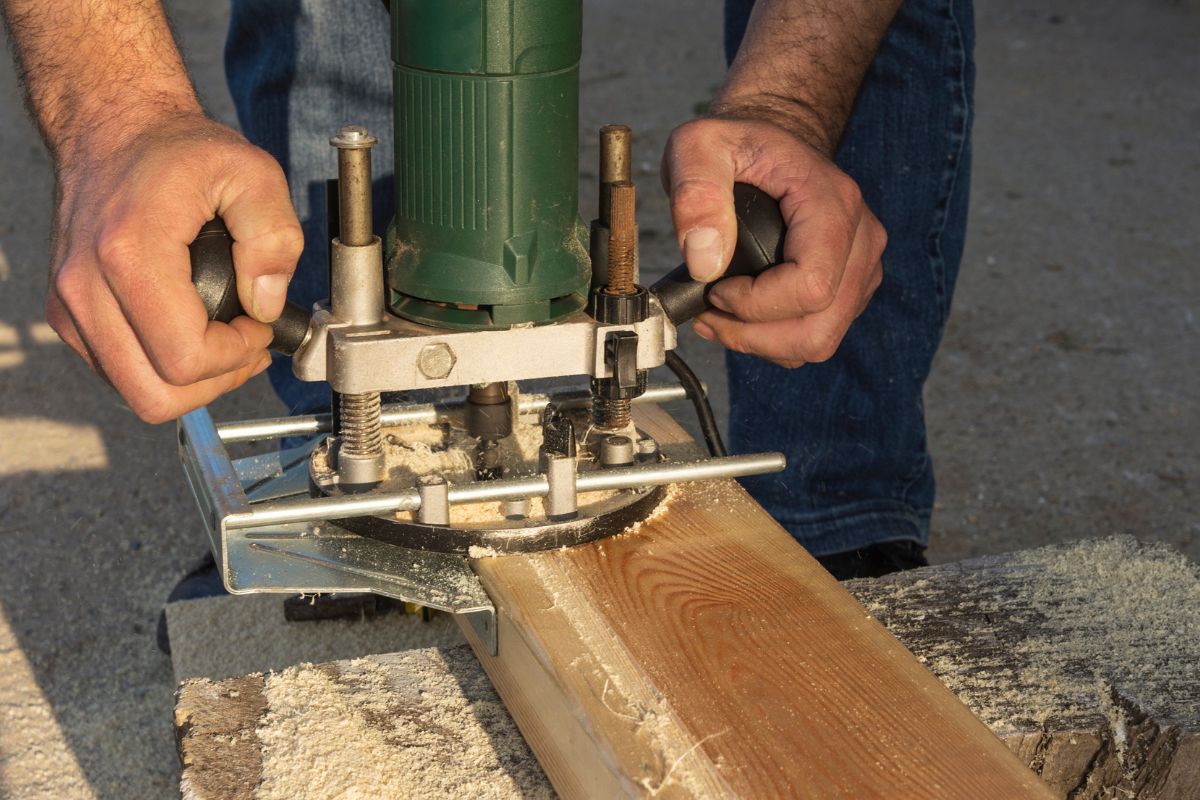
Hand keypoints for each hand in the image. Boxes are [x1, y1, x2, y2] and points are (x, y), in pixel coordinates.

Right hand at [46, 112, 302, 421]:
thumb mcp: (252, 173)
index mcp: (130, 253)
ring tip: (224, 342)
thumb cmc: (179, 151)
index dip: (235, 356)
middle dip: (215, 381)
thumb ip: (275, 237)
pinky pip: (117, 373)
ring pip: (135, 392)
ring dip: (190, 382)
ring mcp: (69, 304)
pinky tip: (192, 334)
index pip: (184, 357)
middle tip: (245, 344)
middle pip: (154, 394)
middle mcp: (85, 286)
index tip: (258, 325)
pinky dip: (160, 369)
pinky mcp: (67, 314)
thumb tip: (266, 305)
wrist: (113, 129)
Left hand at [662, 117, 884, 367]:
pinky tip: (741, 317)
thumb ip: (695, 194)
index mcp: (831, 203)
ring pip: (819, 341)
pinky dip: (774, 340)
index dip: (755, 303)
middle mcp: (860, 238)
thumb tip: (704, 261)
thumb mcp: (698, 147)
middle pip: (819, 328)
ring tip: (719, 318)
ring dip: (762, 343)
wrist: (773, 142)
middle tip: (708, 315)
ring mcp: (860, 267)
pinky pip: (816, 336)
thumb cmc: (738, 144)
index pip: (811, 285)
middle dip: (754, 336)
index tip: (714, 289)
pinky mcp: (849, 287)